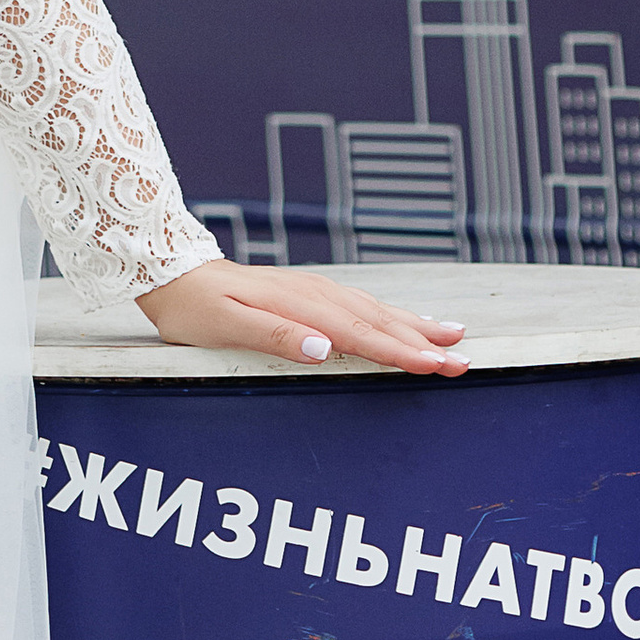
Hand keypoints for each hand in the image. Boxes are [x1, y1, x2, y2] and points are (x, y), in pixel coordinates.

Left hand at [136, 259, 467, 374]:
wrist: (174, 275)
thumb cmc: (196, 308)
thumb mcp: (227, 326)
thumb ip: (277, 337)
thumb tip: (324, 348)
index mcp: (299, 305)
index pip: (361, 334)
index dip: (402, 352)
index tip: (439, 365)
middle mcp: (313, 294)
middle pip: (378, 321)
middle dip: (423, 342)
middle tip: (464, 360)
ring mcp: (313, 291)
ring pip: (374, 310)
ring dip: (414, 324)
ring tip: (453, 334)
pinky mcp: (308, 294)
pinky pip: (360, 304)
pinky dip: (390, 314)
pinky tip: (404, 320)